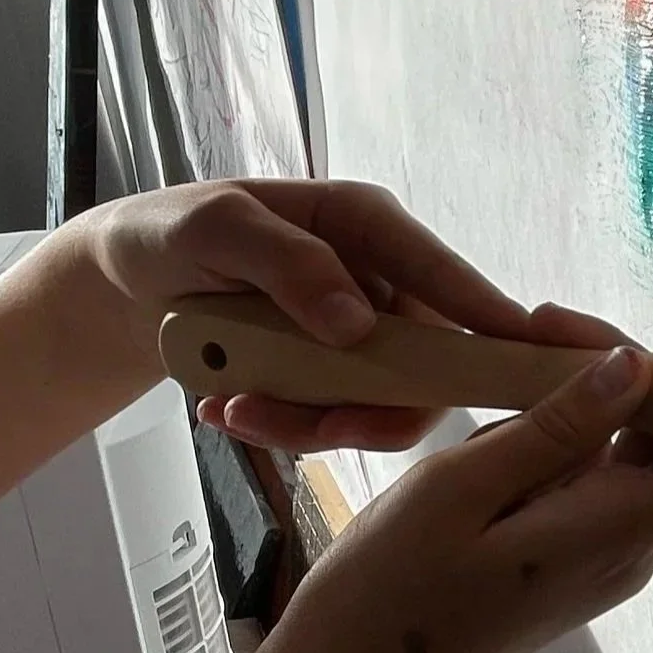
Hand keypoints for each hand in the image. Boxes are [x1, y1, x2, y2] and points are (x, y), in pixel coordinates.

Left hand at [79, 179, 541, 452]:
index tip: (527, 358)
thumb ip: (287, 264)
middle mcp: (378, 281)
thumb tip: (359, 325)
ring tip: (232, 412)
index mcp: (365, 224)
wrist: (126, 283)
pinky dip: (282, 428)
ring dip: (310, 424)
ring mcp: (358, 335)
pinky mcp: (331, 378)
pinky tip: (224, 410)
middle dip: (369, 406)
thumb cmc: (168, 234)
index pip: (444, 274)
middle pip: (424, 363)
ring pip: (380, 406)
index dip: (491, 318)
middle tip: (304, 426)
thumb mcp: (213, 231)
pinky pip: (334, 422)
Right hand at [276, 343, 652, 652]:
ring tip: (496, 386)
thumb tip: (636, 367)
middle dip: (621, 377)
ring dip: (572, 412)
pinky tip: (486, 444)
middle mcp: (628, 551)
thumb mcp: (460, 488)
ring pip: (623, 456)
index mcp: (616, 534)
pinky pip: (586, 484)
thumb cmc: (389, 591)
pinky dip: (549, 448)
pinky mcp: (568, 565)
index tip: (624, 341)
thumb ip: (555, 428)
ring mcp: (600, 561)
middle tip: (536, 329)